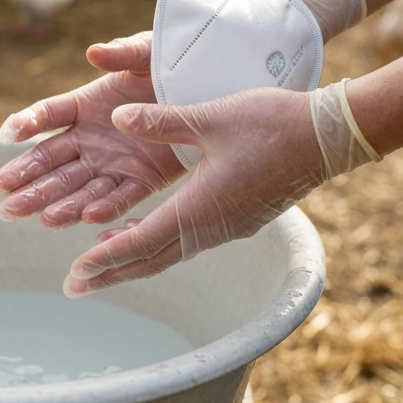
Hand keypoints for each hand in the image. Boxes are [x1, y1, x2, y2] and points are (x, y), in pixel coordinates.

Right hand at [0, 32, 187, 227]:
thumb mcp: (147, 54)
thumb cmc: (169, 66)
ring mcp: (112, 162)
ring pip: (77, 185)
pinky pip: (120, 196)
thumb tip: (95, 52)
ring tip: (33, 215)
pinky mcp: (141, 180)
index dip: (27, 122)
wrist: (205, 91)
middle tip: (3, 197)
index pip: (48, 114)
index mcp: (85, 105)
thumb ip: (123, 52)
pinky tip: (84, 218)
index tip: (8, 135)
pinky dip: (104, 208)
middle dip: (27, 179)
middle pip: (52, 160)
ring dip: (55, 202)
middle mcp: (91, 137)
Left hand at [62, 87, 326, 296]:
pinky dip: (161, 243)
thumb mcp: (210, 117)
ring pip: (172, 252)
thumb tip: (117, 117)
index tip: (75, 273)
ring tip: (101, 263)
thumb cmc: (271, 123)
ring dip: (135, 258)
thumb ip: (161, 121)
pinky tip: (148, 230)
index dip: (104, 259)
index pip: (141, 242)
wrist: (327, 137)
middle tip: (74, 286)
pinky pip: (191, 241)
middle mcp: (212, 226)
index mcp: (199, 207)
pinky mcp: (240, 218)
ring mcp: (228, 226)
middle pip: (152, 259)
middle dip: (111, 273)